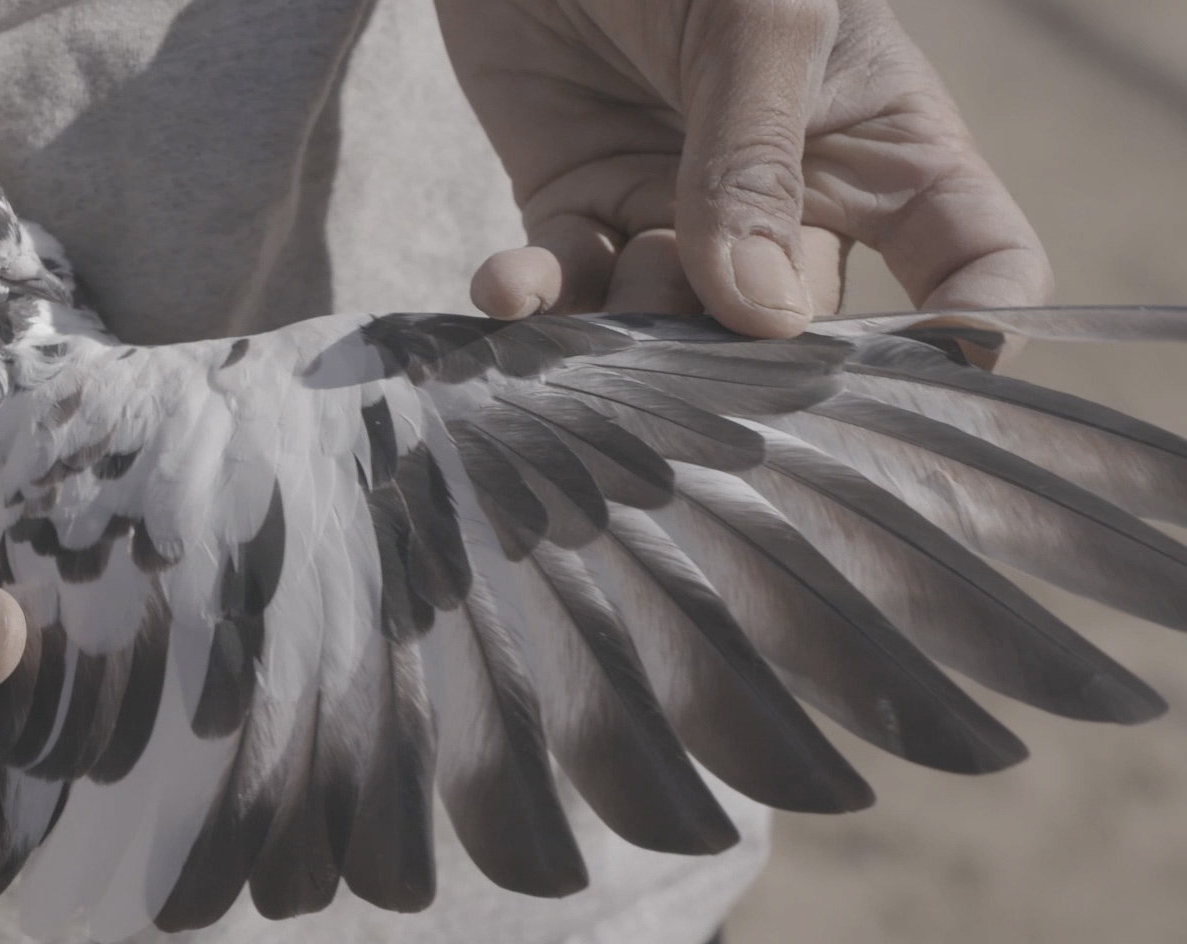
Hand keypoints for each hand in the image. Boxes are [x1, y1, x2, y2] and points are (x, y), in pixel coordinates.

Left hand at [439, 0, 1052, 344]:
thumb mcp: (757, 25)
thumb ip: (756, 167)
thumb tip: (764, 318)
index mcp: (886, 143)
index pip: (974, 258)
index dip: (974, 325)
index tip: (938, 374)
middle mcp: (796, 196)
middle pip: (801, 326)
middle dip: (750, 353)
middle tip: (697, 342)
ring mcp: (684, 210)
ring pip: (676, 325)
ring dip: (635, 331)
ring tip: (600, 292)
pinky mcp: (581, 206)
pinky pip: (566, 286)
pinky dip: (533, 299)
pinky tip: (505, 288)